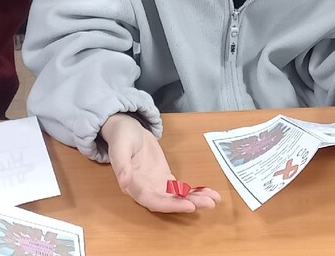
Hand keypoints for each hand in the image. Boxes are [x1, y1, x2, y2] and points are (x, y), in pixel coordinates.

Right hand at [101, 114, 220, 212]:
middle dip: (189, 204)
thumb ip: (122, 166)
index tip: (189, 206)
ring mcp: (156, 184)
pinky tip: (210, 192)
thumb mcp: (119, 148)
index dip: (170, 205)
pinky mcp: (165, 178)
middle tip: (209, 203)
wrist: (126, 129)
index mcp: (133, 186)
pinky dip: (195, 192)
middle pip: (168, 202)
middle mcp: (145, 190)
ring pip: (177, 197)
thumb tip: (124, 183)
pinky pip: (180, 188)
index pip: (152, 201)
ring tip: (214, 199)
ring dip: (195, 200)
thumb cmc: (121, 137)